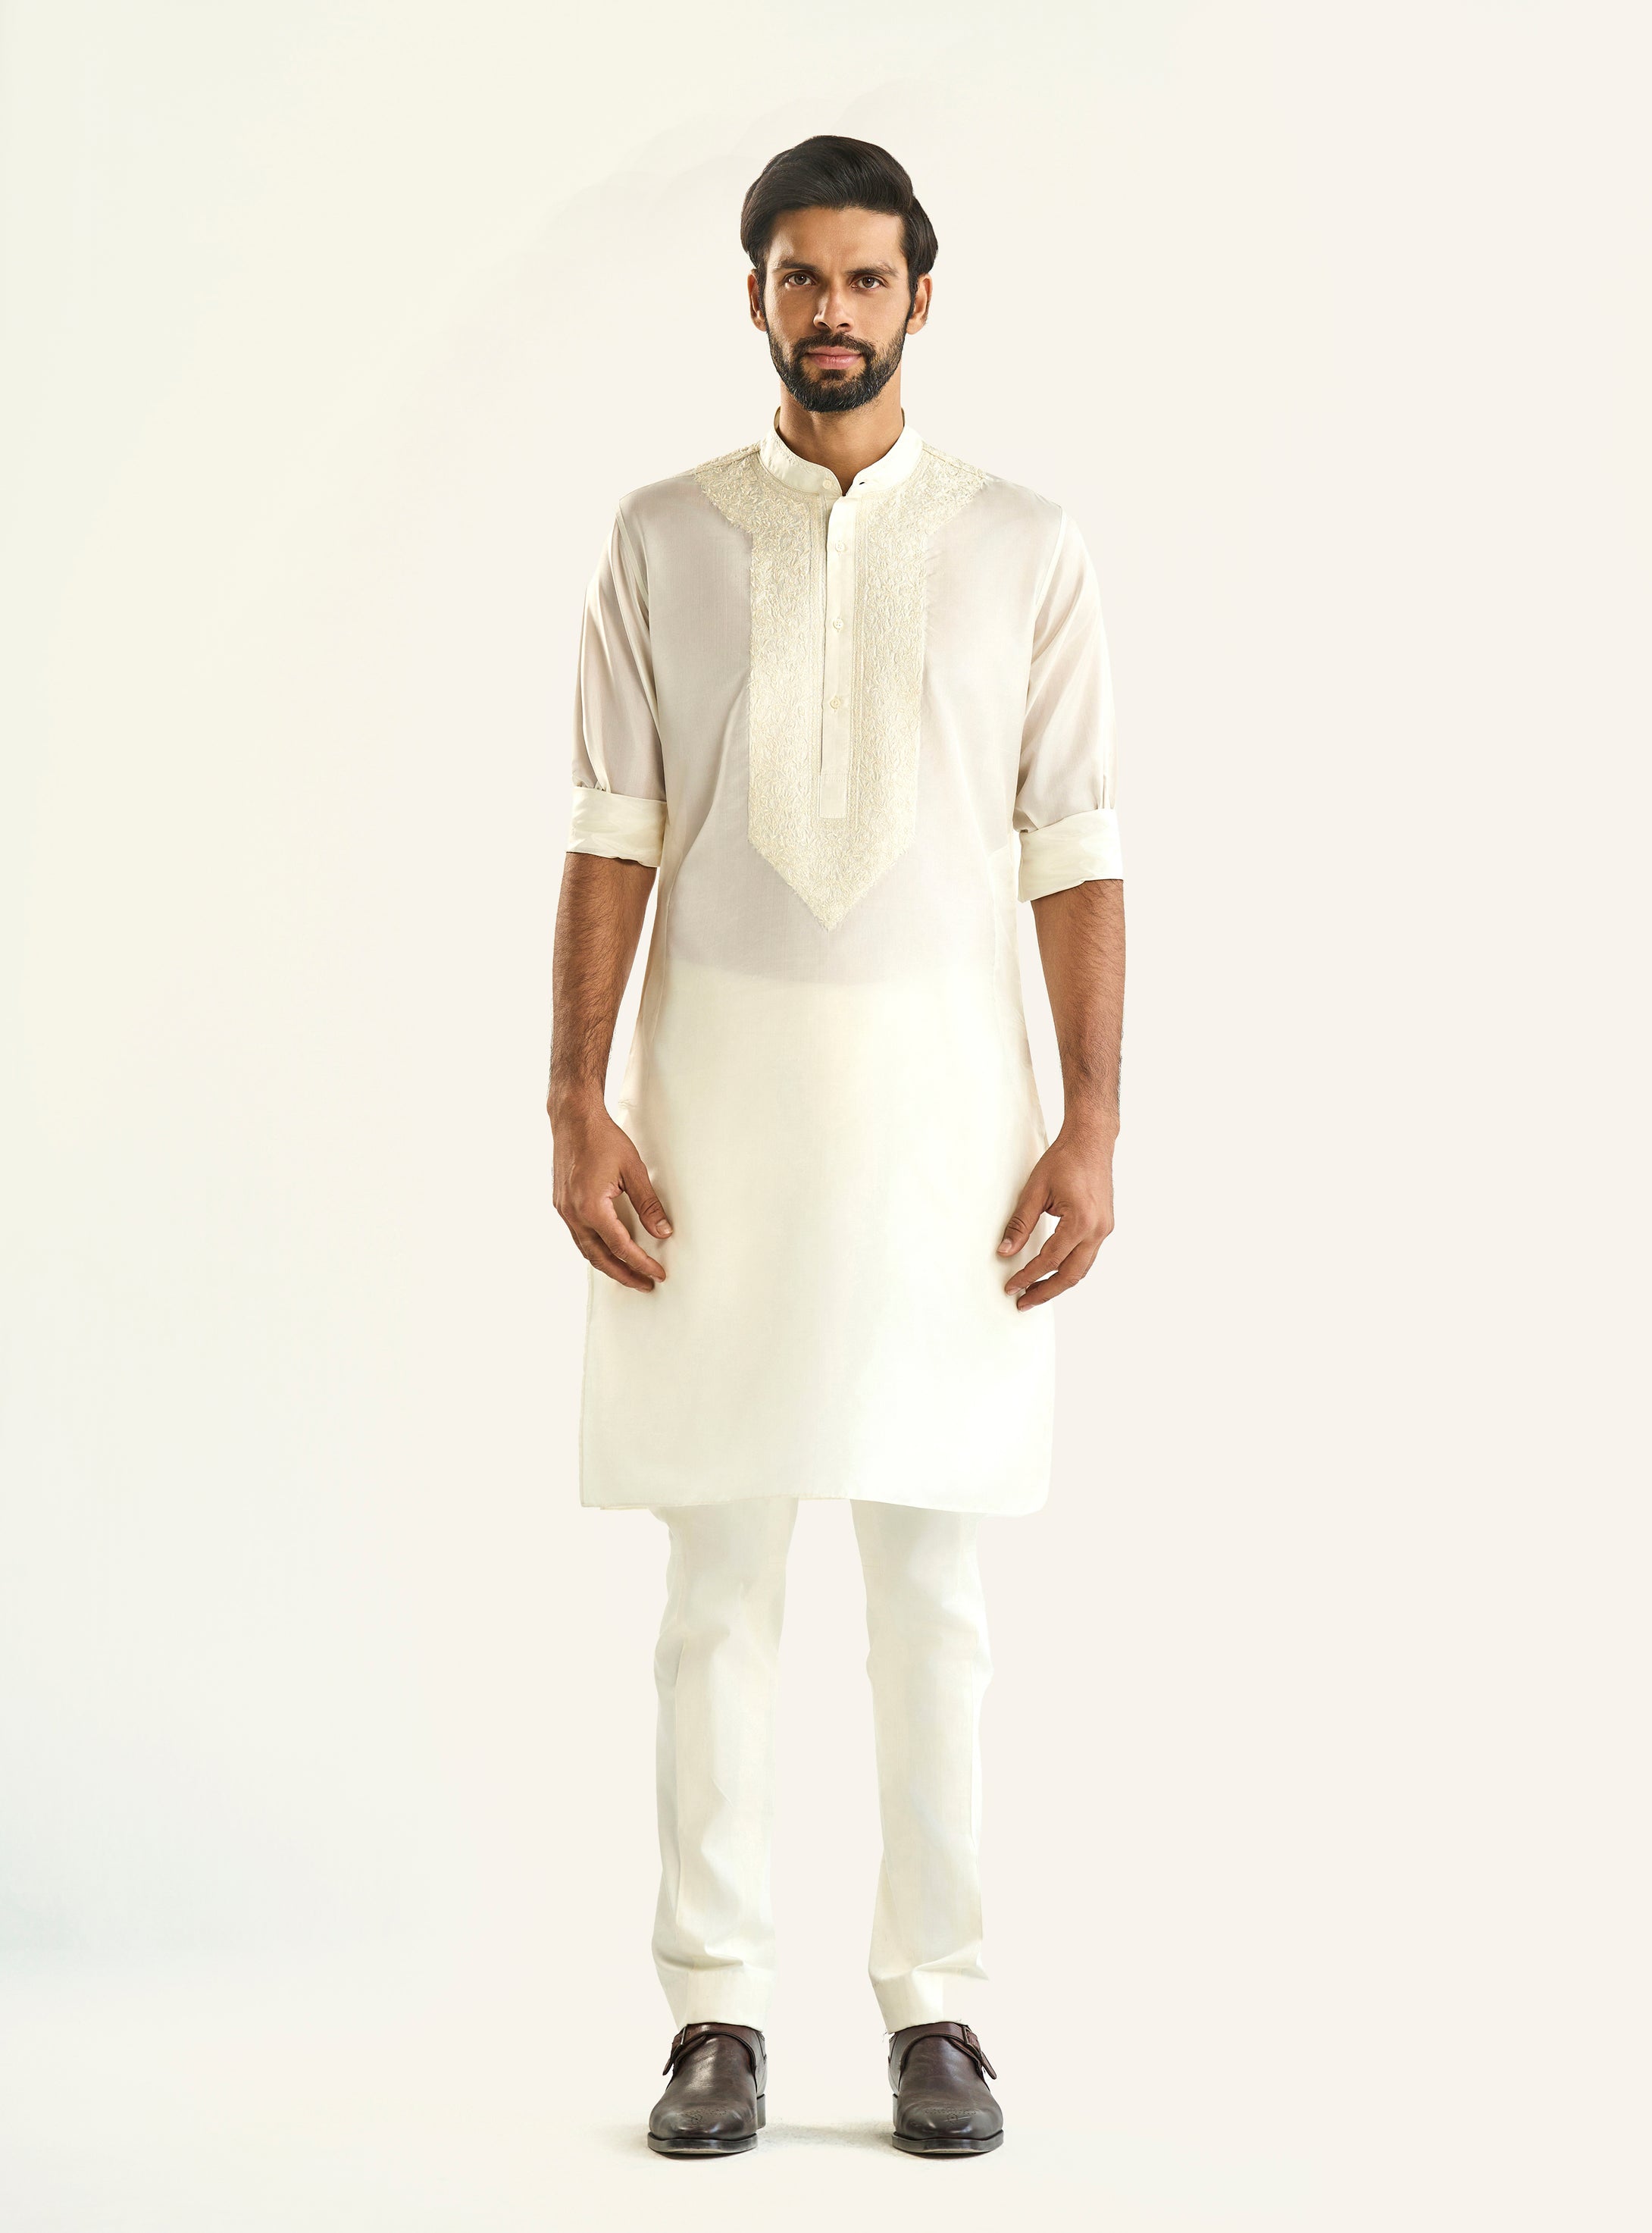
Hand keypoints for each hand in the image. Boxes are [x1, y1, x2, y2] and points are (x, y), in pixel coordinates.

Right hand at [552, 1098, 672, 1290]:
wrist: (573, 1118)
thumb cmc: (602, 1138)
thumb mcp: (633, 1170)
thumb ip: (648, 1205)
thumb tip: (663, 1232)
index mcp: (591, 1207)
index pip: (621, 1247)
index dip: (641, 1264)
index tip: (657, 1274)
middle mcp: (573, 1214)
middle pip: (600, 1258)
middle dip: (624, 1275)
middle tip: (645, 1285)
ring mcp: (564, 1210)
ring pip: (586, 1250)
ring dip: (608, 1265)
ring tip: (629, 1275)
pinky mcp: (561, 1205)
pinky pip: (578, 1237)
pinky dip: (595, 1249)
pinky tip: (608, 1251)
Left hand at [997, 1125, 1115, 1308]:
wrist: (1092, 1141)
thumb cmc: (1064, 1160)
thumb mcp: (1035, 1190)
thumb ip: (1019, 1224)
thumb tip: (1004, 1252)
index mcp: (1081, 1221)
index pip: (1049, 1260)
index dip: (1027, 1276)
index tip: (1010, 1286)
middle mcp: (1097, 1229)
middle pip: (1070, 1275)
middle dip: (1045, 1291)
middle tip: (1023, 1302)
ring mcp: (1104, 1229)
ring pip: (1081, 1269)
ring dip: (1058, 1283)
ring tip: (1035, 1292)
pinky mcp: (1104, 1226)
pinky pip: (1087, 1256)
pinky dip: (1069, 1268)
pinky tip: (1053, 1272)